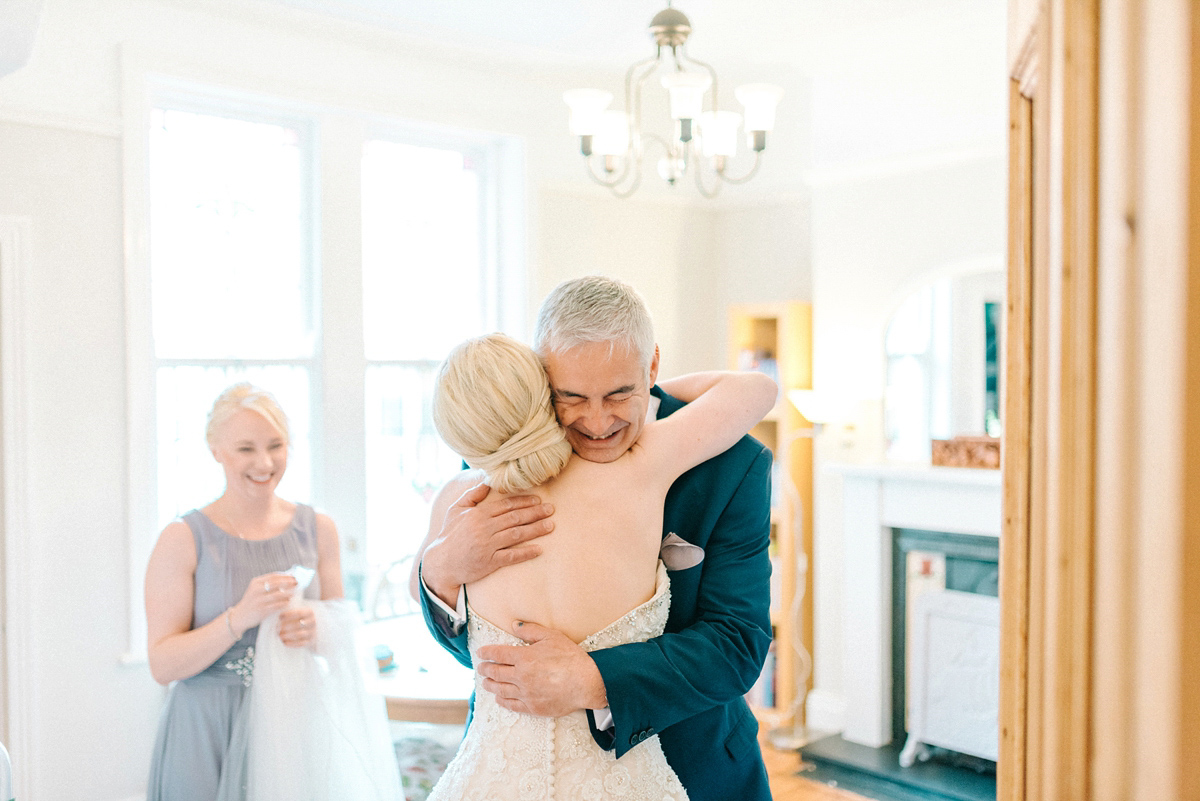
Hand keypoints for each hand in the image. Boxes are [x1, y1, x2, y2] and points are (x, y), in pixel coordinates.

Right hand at [229, 572, 296, 635]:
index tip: (294, 577)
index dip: (285, 576)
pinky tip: (288, 601)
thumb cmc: (252, 601)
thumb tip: (287, 578)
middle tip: (297, 583)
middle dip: (288, 583)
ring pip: (278, 595)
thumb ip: (268, 584)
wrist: (240, 616)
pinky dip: (284, 603)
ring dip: (288, 593)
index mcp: (256, 583)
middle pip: (276, 584)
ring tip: (294, 592)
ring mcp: (259, 601)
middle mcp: (256, 590)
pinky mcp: (261, 610)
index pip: (273, 576)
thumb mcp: (256, 590)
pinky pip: (276, 605)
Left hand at [277, 606, 315, 647]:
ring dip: (287, 635)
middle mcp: (313, 622)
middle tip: (277, 628)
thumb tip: (278, 610)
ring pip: (299, 634)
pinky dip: (292, 643)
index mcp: (310, 612)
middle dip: (286, 626)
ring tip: (279, 635)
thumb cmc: (299, 618)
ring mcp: (312, 632)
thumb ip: (290, 609)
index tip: (280, 617)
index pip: (299, 613)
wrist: (310, 629)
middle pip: (298, 624)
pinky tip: (284, 642)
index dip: (288, 615)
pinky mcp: (310, 641)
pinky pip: (301, 643)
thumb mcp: (298, 611)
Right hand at [421, 483, 554, 605]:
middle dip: (535, 513)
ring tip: (550, 526)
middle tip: (551, 509)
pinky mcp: (489, 562)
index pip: (506, 505)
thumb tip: (487, 480)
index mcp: (478, 514)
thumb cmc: (449, 534)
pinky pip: (511, 557)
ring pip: (516, 535)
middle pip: (515, 518)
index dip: (524, 502)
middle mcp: (484, 528)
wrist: (440, 562)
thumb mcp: (456, 510)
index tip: (539, 500)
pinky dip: (526, 553)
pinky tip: (539, 549)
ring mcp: (487, 546)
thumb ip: (472, 495)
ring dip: (535, 530)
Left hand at [476, 621, 606, 716]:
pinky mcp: (532, 707)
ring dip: (490, 685)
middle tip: (480, 668)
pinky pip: (511, 705)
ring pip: (500, 690)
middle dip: (485, 669)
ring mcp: (526, 693)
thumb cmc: (571, 658)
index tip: (481, 653)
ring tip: (485, 682)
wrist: (586, 683)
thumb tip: (514, 625)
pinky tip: (499, 698)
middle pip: (496, 672)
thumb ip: (531, 630)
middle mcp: (521, 676)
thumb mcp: (552, 636)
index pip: (498, 654)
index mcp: (524, 657)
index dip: (487, 653)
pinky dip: (502, 701)